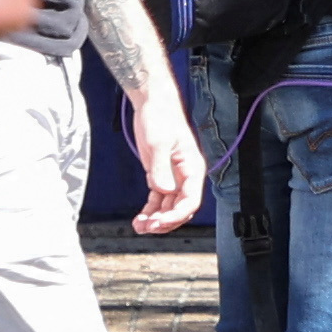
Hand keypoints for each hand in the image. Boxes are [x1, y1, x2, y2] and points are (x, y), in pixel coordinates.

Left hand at [130, 87, 205, 235]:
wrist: (152, 103)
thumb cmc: (160, 117)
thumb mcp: (158, 142)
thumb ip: (160, 168)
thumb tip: (163, 190)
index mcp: (192, 168)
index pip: (191, 200)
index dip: (177, 215)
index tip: (160, 222)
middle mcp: (185, 176)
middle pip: (180, 208)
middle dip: (166, 221)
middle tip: (148, 228)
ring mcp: (173, 177)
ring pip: (168, 207)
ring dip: (156, 219)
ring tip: (139, 227)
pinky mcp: (160, 175)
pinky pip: (158, 200)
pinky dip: (149, 211)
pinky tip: (139, 219)